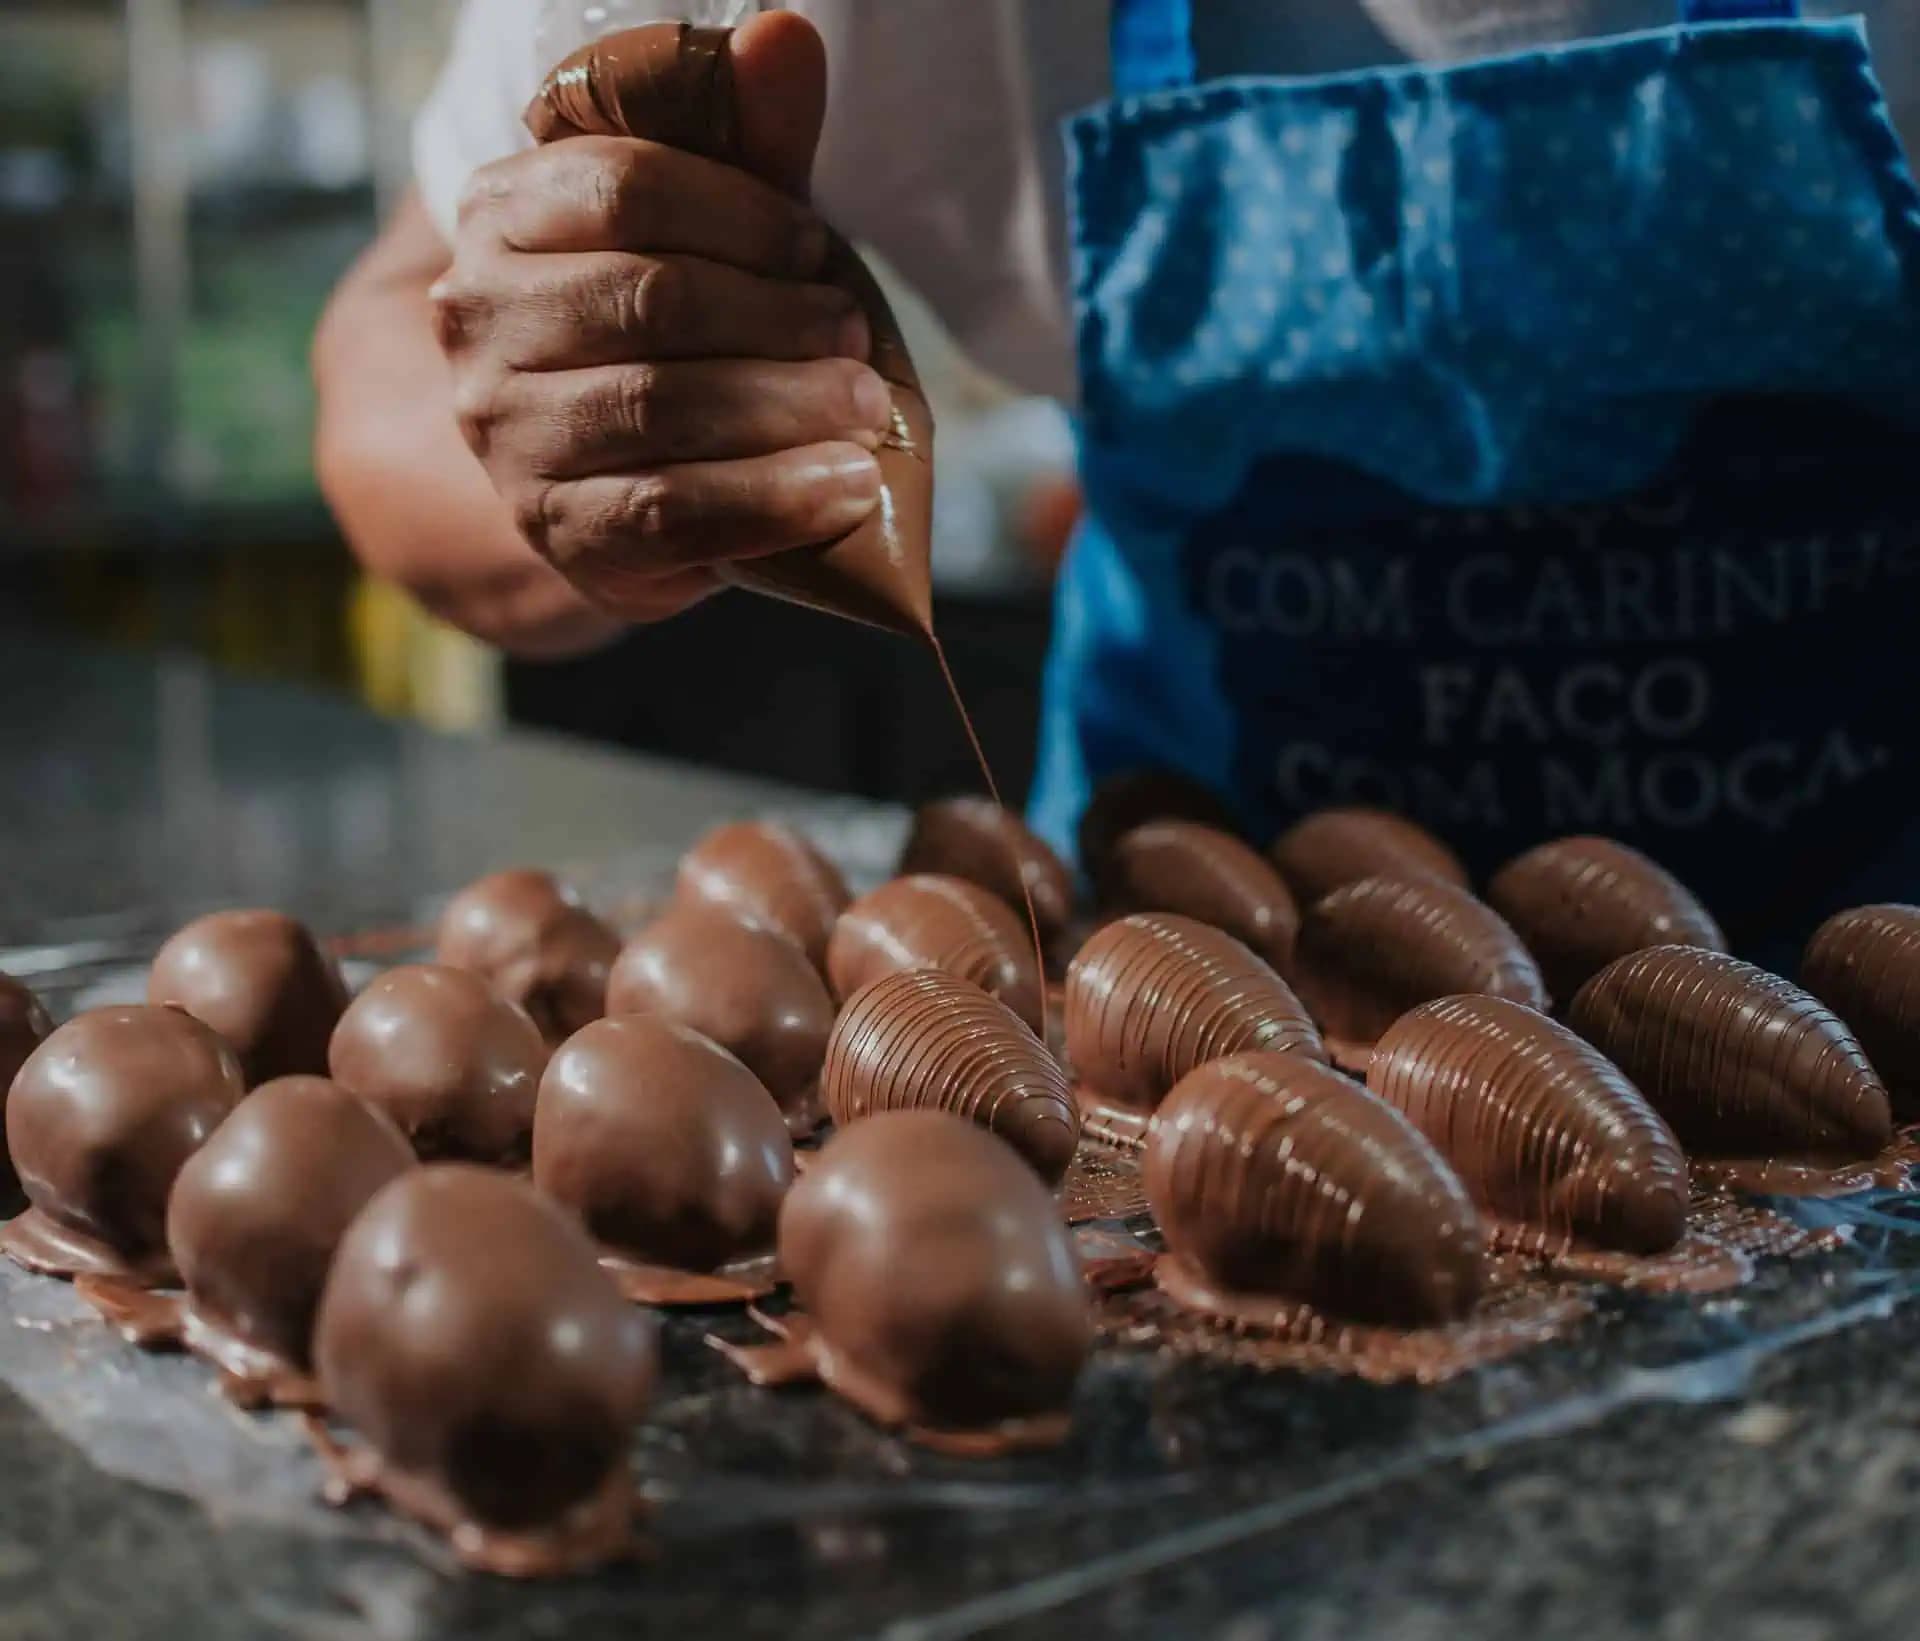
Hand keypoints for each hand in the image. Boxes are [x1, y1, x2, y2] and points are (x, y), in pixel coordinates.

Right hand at [431, 32, 884, 621]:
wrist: (600, 471)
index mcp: (502, 214)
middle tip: (856, 336)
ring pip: (659, 409)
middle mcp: (479, 320)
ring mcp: (507, 436)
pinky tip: (843, 488)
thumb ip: (745, 136)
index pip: (623, 188)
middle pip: (647, 299)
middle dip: (773, 317)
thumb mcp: (708, 225)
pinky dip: (770, 500)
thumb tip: (785, 34)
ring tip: (868, 409)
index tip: (815, 249)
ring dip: (784, 407)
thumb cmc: (670, 328)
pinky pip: (669, 513)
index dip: (740, 214)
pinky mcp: (557, 530)